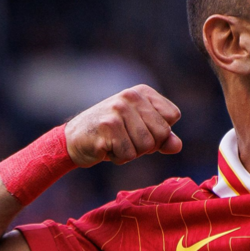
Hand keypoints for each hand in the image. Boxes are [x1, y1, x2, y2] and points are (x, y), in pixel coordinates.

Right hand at [64, 85, 182, 166]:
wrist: (73, 140)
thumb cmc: (112, 135)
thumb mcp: (140, 131)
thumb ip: (162, 137)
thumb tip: (177, 146)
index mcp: (142, 92)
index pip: (172, 116)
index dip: (160, 131)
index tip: (140, 130)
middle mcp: (130, 96)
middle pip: (162, 133)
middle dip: (147, 145)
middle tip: (126, 139)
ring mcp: (118, 110)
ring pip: (146, 146)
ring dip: (132, 153)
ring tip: (115, 143)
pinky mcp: (107, 127)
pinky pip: (129, 154)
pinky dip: (119, 158)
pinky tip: (106, 148)